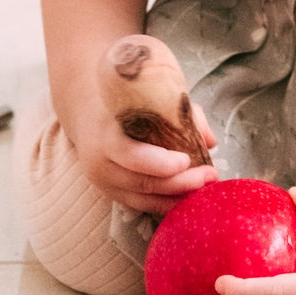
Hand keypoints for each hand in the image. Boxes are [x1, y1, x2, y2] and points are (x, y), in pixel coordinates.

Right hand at [62, 75, 217, 215]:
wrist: (85, 106)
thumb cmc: (124, 94)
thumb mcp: (148, 91)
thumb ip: (180, 112)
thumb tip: (210, 140)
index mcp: (106, 131)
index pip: (131, 155)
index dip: (159, 163)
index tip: (186, 160)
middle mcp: (99, 160)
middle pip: (141, 182)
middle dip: (179, 183)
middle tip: (210, 176)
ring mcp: (102, 180)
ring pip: (142, 199)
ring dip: (176, 198)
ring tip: (206, 189)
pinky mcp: (109, 191)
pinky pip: (139, 204)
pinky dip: (164, 204)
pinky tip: (187, 198)